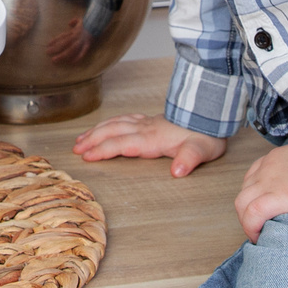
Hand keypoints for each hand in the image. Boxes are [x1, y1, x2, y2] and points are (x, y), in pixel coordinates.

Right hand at [72, 112, 228, 176]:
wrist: (212, 115)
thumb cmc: (208, 135)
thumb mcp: (203, 150)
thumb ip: (189, 159)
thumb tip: (178, 171)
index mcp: (153, 138)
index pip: (122, 143)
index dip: (103, 150)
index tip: (86, 156)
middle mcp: (146, 128)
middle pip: (113, 132)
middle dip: (92, 140)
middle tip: (75, 149)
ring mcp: (148, 122)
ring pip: (116, 123)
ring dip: (97, 130)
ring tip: (82, 138)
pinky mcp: (152, 120)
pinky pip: (125, 119)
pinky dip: (110, 122)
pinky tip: (106, 125)